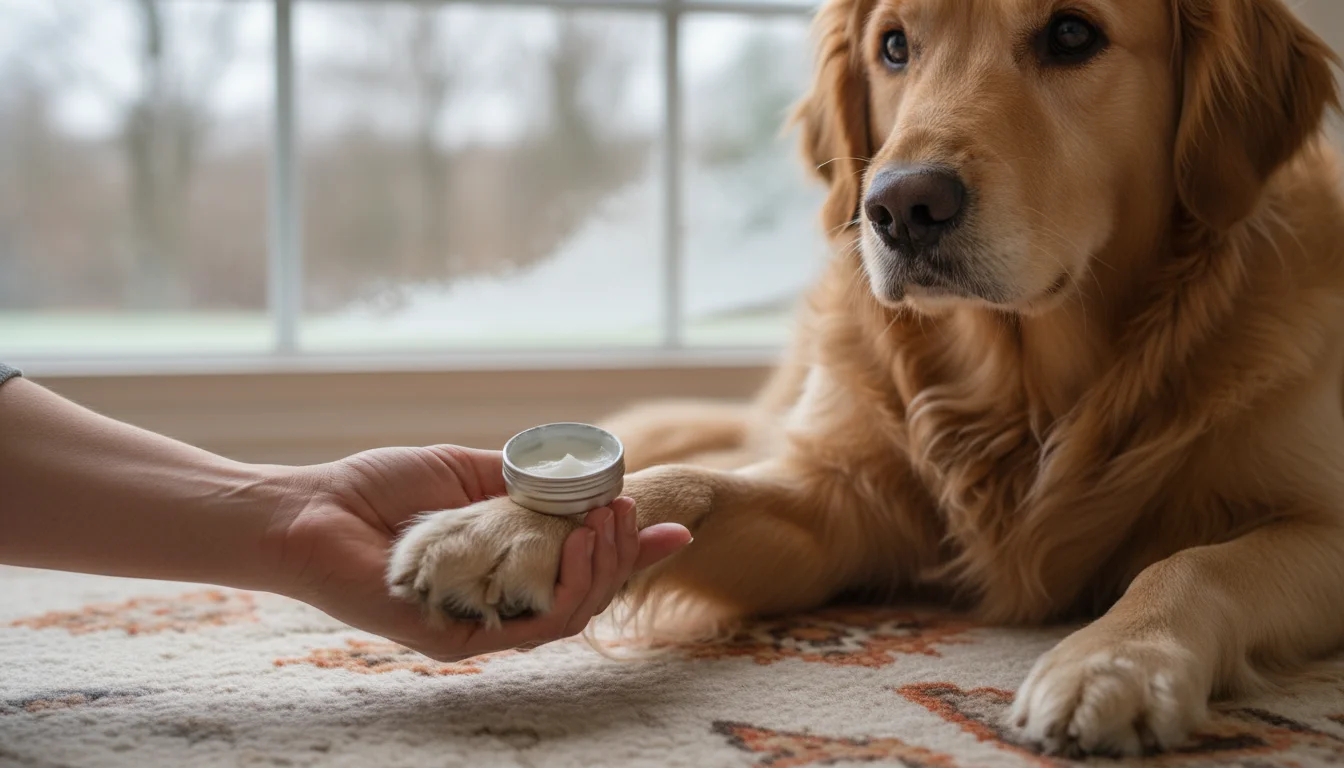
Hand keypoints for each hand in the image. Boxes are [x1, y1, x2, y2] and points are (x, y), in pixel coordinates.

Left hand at [265, 445, 690, 660]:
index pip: (578, 570)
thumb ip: (520, 482)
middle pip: (584, 596)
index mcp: (503, 568)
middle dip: (617, 554)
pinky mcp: (457, 638)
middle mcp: (497, 603)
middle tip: (625, 509)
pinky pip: (531, 627)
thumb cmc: (376, 489)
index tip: (676, 529)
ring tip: (609, 522)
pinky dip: (565, 589)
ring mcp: (479, 625)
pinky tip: (576, 548)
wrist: (311, 509)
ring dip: (600, 569)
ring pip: (568, 616)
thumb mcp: (464, 471)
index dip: (629, 553)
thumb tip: (583, 475)